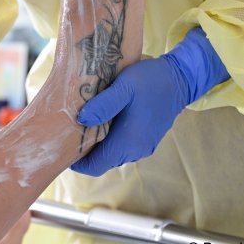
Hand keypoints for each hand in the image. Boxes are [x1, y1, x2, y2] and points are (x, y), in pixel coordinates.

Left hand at [71, 27, 228, 175]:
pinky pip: (122, 145)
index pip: (95, 166)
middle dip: (84, 149)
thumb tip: (81, 119)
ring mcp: (143, 146)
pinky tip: (102, 118)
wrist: (181, 78)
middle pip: (102, 160)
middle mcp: (136, 150)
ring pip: (111, 153)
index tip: (62, 146)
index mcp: (128, 142)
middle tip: (68, 130)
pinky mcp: (146, 139)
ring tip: (83, 122)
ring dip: (97, 142)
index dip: (76, 161)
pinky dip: (109, 137)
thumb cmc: (152, 80)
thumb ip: (103, 105)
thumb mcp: (124, 87)